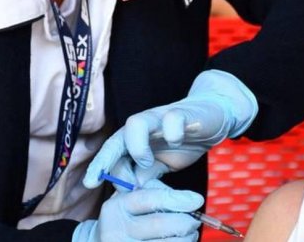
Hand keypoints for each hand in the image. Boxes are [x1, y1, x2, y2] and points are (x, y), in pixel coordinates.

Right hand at [72, 178, 203, 241]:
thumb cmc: (123, 221)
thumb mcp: (128, 202)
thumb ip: (153, 194)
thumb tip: (190, 200)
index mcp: (115, 208)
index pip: (150, 199)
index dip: (177, 198)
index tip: (197, 200)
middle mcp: (116, 231)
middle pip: (160, 224)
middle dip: (185, 221)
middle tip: (195, 221)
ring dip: (186, 239)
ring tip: (190, 234)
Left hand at [83, 70, 257, 187]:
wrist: (213, 116)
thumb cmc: (184, 139)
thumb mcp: (163, 163)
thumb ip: (147, 175)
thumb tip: (130, 190)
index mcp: (137, 137)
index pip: (112, 150)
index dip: (100, 165)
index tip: (89, 183)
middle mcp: (144, 125)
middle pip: (118, 137)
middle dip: (108, 158)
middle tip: (109, 180)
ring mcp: (162, 117)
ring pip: (136, 122)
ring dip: (136, 146)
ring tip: (147, 163)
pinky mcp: (183, 113)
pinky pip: (172, 119)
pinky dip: (171, 133)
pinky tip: (176, 142)